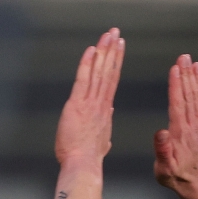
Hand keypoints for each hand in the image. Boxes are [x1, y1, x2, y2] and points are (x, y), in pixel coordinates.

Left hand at [55, 28, 124, 165]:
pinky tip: (91, 50)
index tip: (119, 49)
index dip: (115, 63)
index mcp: (105, 111)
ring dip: (104, 51)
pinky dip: (87, 64)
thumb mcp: (102, 140)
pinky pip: (83, 80)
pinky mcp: (78, 105)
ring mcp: (91, 103)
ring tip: (109, 35)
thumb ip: (105, 124)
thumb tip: (109, 112)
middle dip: (112, 51)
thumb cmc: (88, 158)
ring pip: (99, 72)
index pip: (111, 81)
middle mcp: (101, 103)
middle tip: (116, 33)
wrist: (83, 164)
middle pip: (109, 71)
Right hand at [153, 54, 197, 192]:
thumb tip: (160, 132)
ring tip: (189, 60)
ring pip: (195, 96)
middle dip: (185, 75)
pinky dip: (197, 85)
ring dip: (192, 77)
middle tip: (183, 57)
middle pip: (188, 96)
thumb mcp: (163, 168)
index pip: (178, 105)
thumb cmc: (172, 175)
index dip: (176, 86)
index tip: (174, 69)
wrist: (191, 181)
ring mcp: (197, 124)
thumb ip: (162, 150)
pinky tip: (195, 74)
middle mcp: (191, 126)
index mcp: (180, 134)